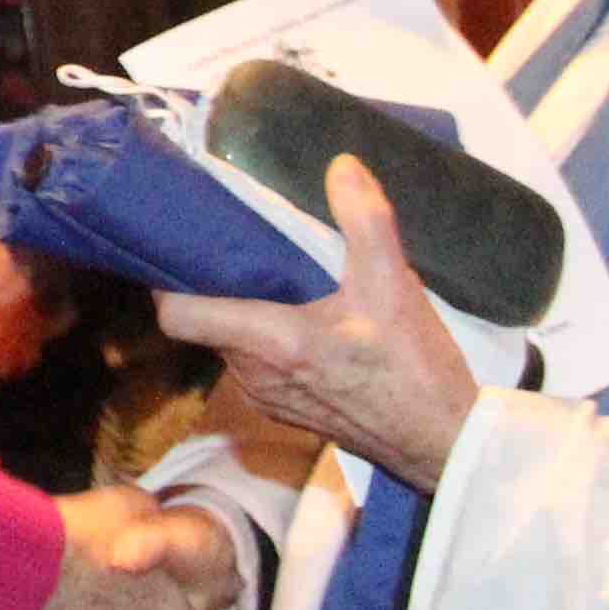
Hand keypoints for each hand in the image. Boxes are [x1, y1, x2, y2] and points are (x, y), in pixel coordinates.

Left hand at [155, 156, 479, 494]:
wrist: (441, 443)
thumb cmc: (413, 369)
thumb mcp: (394, 284)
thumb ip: (365, 220)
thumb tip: (341, 166)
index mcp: (267, 342)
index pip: (177, 315)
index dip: (167, 280)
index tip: (181, 244)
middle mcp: (253, 374)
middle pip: (202, 323)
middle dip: (212, 284)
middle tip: (233, 243)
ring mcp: (267, 397)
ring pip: (229, 343)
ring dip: (241, 311)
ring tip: (268, 272)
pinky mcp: (287, 409)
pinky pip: (254, 364)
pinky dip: (263, 338)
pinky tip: (300, 314)